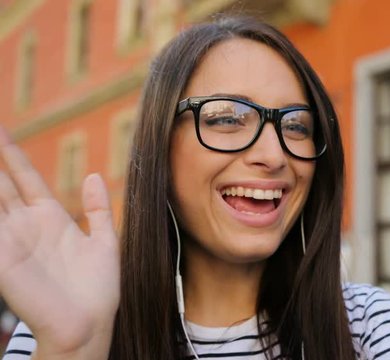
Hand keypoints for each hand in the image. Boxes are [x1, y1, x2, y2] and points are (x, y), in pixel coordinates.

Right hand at [0, 126, 118, 358]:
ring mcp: (11, 242)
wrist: (90, 324)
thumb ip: (98, 209)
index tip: (1, 131)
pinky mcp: (2, 260)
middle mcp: (26, 226)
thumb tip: (93, 175)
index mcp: (51, 218)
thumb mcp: (105, 241)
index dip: (12, 155)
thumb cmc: (99, 289)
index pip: (25, 178)